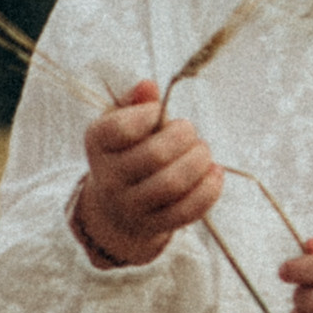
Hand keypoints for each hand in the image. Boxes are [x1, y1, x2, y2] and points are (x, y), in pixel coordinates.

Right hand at [75, 80, 225, 269]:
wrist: (114, 207)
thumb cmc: (125, 151)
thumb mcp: (120, 122)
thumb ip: (135, 102)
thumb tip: (148, 87)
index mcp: (98, 143)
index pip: (121, 129)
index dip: (148, 115)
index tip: (158, 112)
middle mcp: (108, 177)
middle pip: (155, 156)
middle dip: (184, 137)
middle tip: (190, 131)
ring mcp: (131, 206)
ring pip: (172, 184)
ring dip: (198, 162)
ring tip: (203, 151)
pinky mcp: (155, 225)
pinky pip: (187, 210)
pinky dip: (209, 190)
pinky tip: (215, 172)